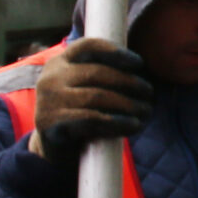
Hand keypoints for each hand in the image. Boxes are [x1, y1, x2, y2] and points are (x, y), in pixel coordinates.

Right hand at [32, 39, 152, 158]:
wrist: (52, 151)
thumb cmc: (79, 114)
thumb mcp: (85, 88)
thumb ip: (104, 73)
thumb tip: (139, 66)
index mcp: (59, 63)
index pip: (88, 46)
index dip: (115, 52)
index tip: (139, 63)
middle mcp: (50, 78)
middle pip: (97, 72)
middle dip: (129, 82)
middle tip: (149, 94)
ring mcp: (48, 101)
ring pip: (97, 96)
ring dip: (128, 104)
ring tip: (145, 111)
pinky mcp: (51, 124)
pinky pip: (91, 119)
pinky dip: (117, 122)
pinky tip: (132, 125)